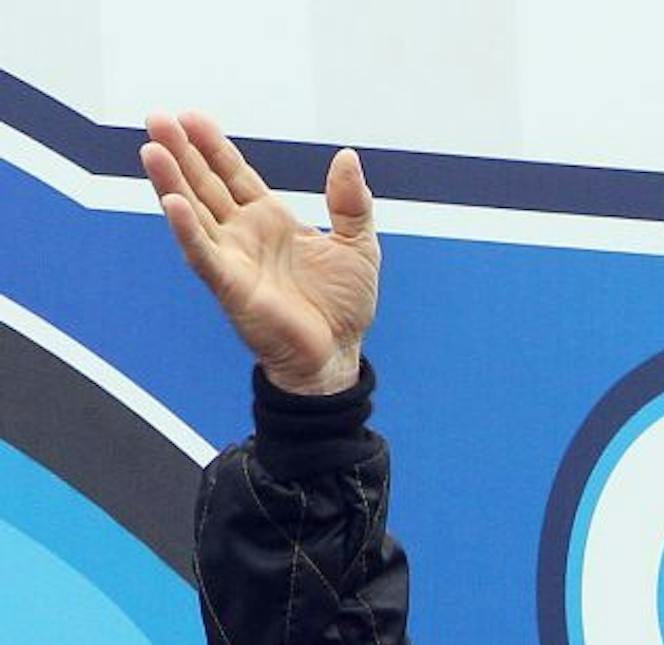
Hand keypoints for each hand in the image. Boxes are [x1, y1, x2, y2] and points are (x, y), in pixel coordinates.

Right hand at [141, 111, 378, 393]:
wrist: (339, 354)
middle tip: (156, 119)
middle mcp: (244, 235)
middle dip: (181, 153)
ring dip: (171, 182)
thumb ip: (350, 202)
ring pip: (194, 213)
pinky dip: (187, 229)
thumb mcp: (358, 244)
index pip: (233, 174)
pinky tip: (173, 203)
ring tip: (152, 150)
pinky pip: (203, 254)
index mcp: (270, 220)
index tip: (191, 117)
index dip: (213, 146)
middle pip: (205, 185)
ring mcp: (233, 259)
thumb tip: (346, 156)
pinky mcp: (230, 286)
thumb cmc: (343, 305)